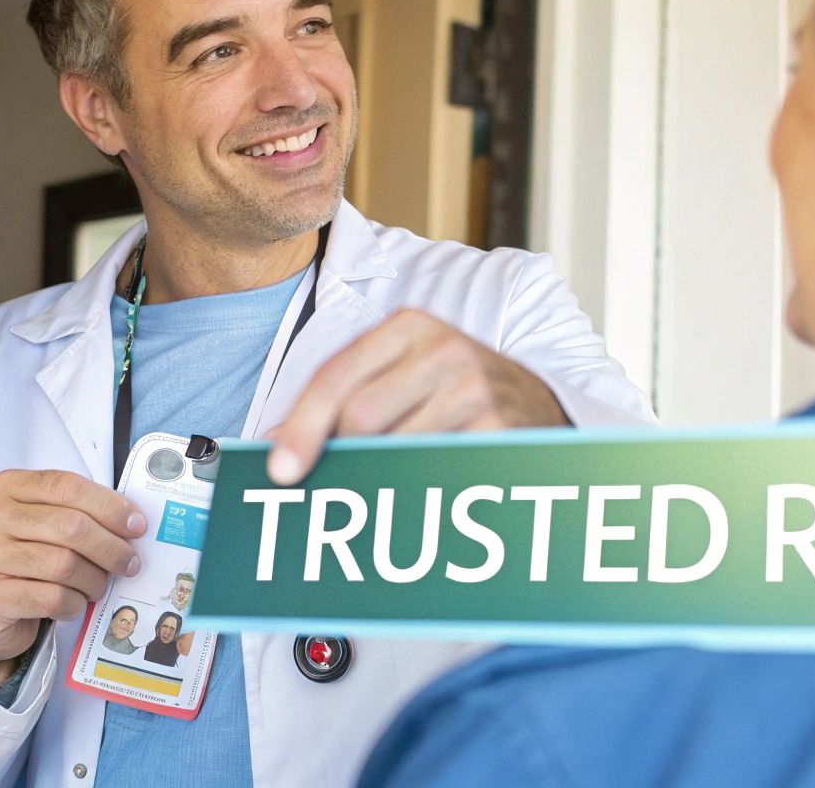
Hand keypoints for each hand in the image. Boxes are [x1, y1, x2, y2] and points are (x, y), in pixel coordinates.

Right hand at [0, 469, 145, 691]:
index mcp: (7, 488)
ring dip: (94, 579)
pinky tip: (74, 604)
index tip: (136, 526)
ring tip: (98, 586)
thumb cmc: (27, 562)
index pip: (66, 486)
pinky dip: (74, 604)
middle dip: (110, 547)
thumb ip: (80, 514)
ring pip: (64, 564)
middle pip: (70, 526)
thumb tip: (132, 523)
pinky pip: (51, 598)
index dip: (109, 505)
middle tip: (130, 563)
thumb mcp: (46, 526)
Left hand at [265, 309, 565, 484]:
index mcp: (410, 326)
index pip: (336, 377)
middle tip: (342, 479)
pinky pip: (432, 470)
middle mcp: (443, 349)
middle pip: (360, 417)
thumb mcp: (405, 373)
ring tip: (386, 483)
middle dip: (343, 455)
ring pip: (393, 449)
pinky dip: (414, 488)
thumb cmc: (455, 392)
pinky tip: (417, 488)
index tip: (279, 469)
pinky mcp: (497, 427)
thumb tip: (275, 446)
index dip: (301, 426)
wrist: (538, 403)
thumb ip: (345, 397)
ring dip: (379, 477)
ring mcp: (474, 387)